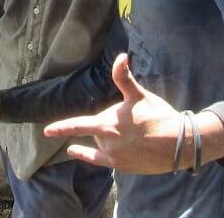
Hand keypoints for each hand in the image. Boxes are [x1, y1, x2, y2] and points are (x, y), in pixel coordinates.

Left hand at [43, 54, 190, 173]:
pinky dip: (85, 155)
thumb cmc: (157, 116)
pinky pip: (98, 160)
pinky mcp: (121, 165)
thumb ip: (124, 78)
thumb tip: (120, 57)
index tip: (47, 131)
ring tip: (127, 134)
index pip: (78, 125)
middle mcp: (106, 141)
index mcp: (107, 124)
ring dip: (104, 137)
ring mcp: (113, 155)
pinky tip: (74, 152)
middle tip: (127, 120)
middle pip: (95, 131)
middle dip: (104, 124)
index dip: (61, 128)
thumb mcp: (139, 95)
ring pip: (100, 143)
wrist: (177, 144)